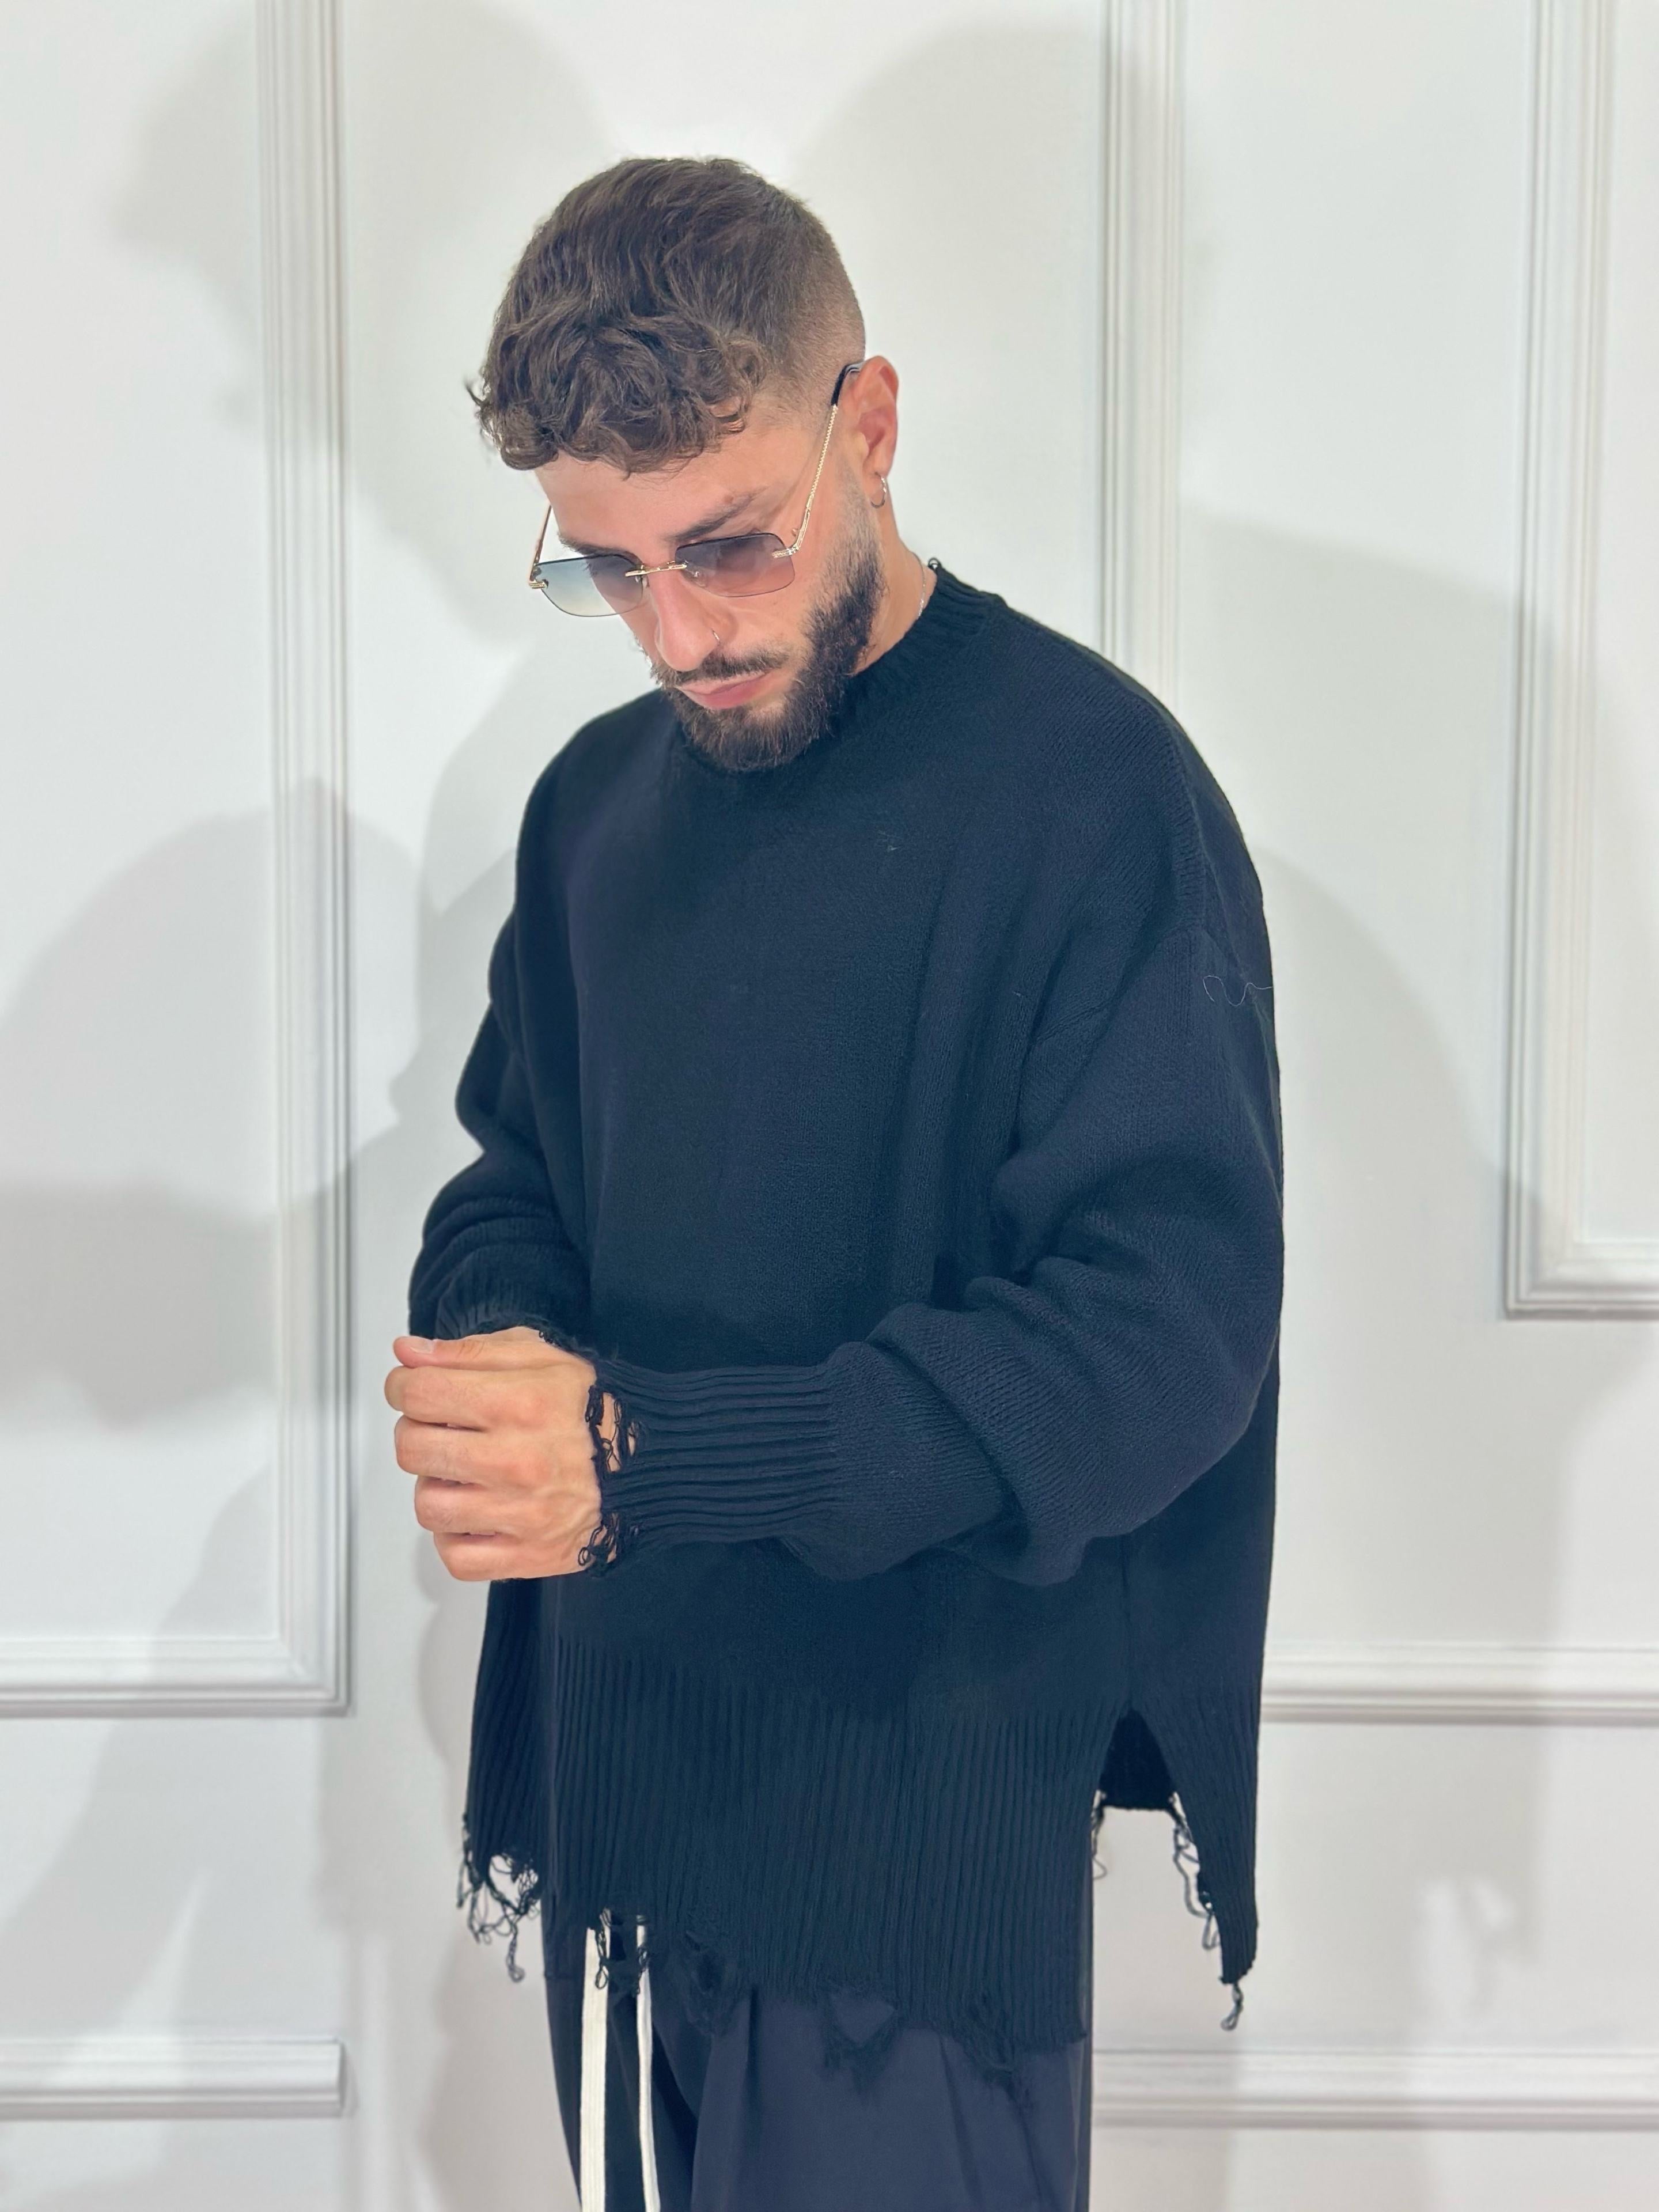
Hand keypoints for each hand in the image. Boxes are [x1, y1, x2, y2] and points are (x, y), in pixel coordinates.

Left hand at [385, 1326, 618, 1579]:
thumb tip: (406, 1353)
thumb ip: (467, 1352)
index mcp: (521, 1402)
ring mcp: (523, 1513)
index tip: (414, 1389)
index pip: (419, 1393)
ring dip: (436, 1486)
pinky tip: (474, 1512)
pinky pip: (456, 1557)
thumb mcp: (539, 1359)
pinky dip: (455, 1537)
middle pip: (413, 1449)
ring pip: (428, 1507)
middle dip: (416, 1432)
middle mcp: (518, 1459)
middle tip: (441, 1429)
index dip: (404, 1386)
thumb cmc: (593, 1411)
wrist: (651, 1465)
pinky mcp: (529, 1555)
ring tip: (461, 1473)